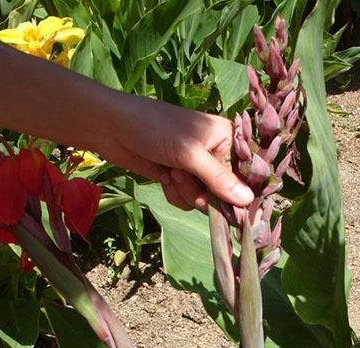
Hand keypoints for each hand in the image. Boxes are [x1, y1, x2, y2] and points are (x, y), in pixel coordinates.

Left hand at [99, 94, 253, 211]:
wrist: (111, 128)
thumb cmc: (153, 128)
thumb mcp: (189, 153)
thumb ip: (217, 178)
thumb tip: (248, 201)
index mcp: (227, 138)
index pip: (245, 173)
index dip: (238, 192)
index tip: (232, 208)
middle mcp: (216, 154)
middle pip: (224, 192)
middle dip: (201, 191)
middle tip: (181, 176)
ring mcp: (197, 169)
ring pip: (204, 200)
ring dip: (184, 192)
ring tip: (169, 172)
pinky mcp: (180, 180)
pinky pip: (188, 201)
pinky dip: (174, 194)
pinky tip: (163, 178)